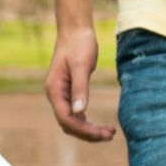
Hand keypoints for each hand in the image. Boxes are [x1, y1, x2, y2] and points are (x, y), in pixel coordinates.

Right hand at [45, 25, 115, 142]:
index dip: (83, 129)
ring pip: (73, 121)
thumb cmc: (78, 44)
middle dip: (88, 133)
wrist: (75, 29)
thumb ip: (80, 88)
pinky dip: (87, 122)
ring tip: (109, 133)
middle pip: (69, 124)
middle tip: (110, 135)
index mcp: (54, 90)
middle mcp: (55, 95)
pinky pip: (76, 114)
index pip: (66, 118)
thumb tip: (80, 113)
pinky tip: (100, 126)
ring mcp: (61, 95)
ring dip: (89, 130)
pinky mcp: (69, 92)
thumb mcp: (81, 65)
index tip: (102, 133)